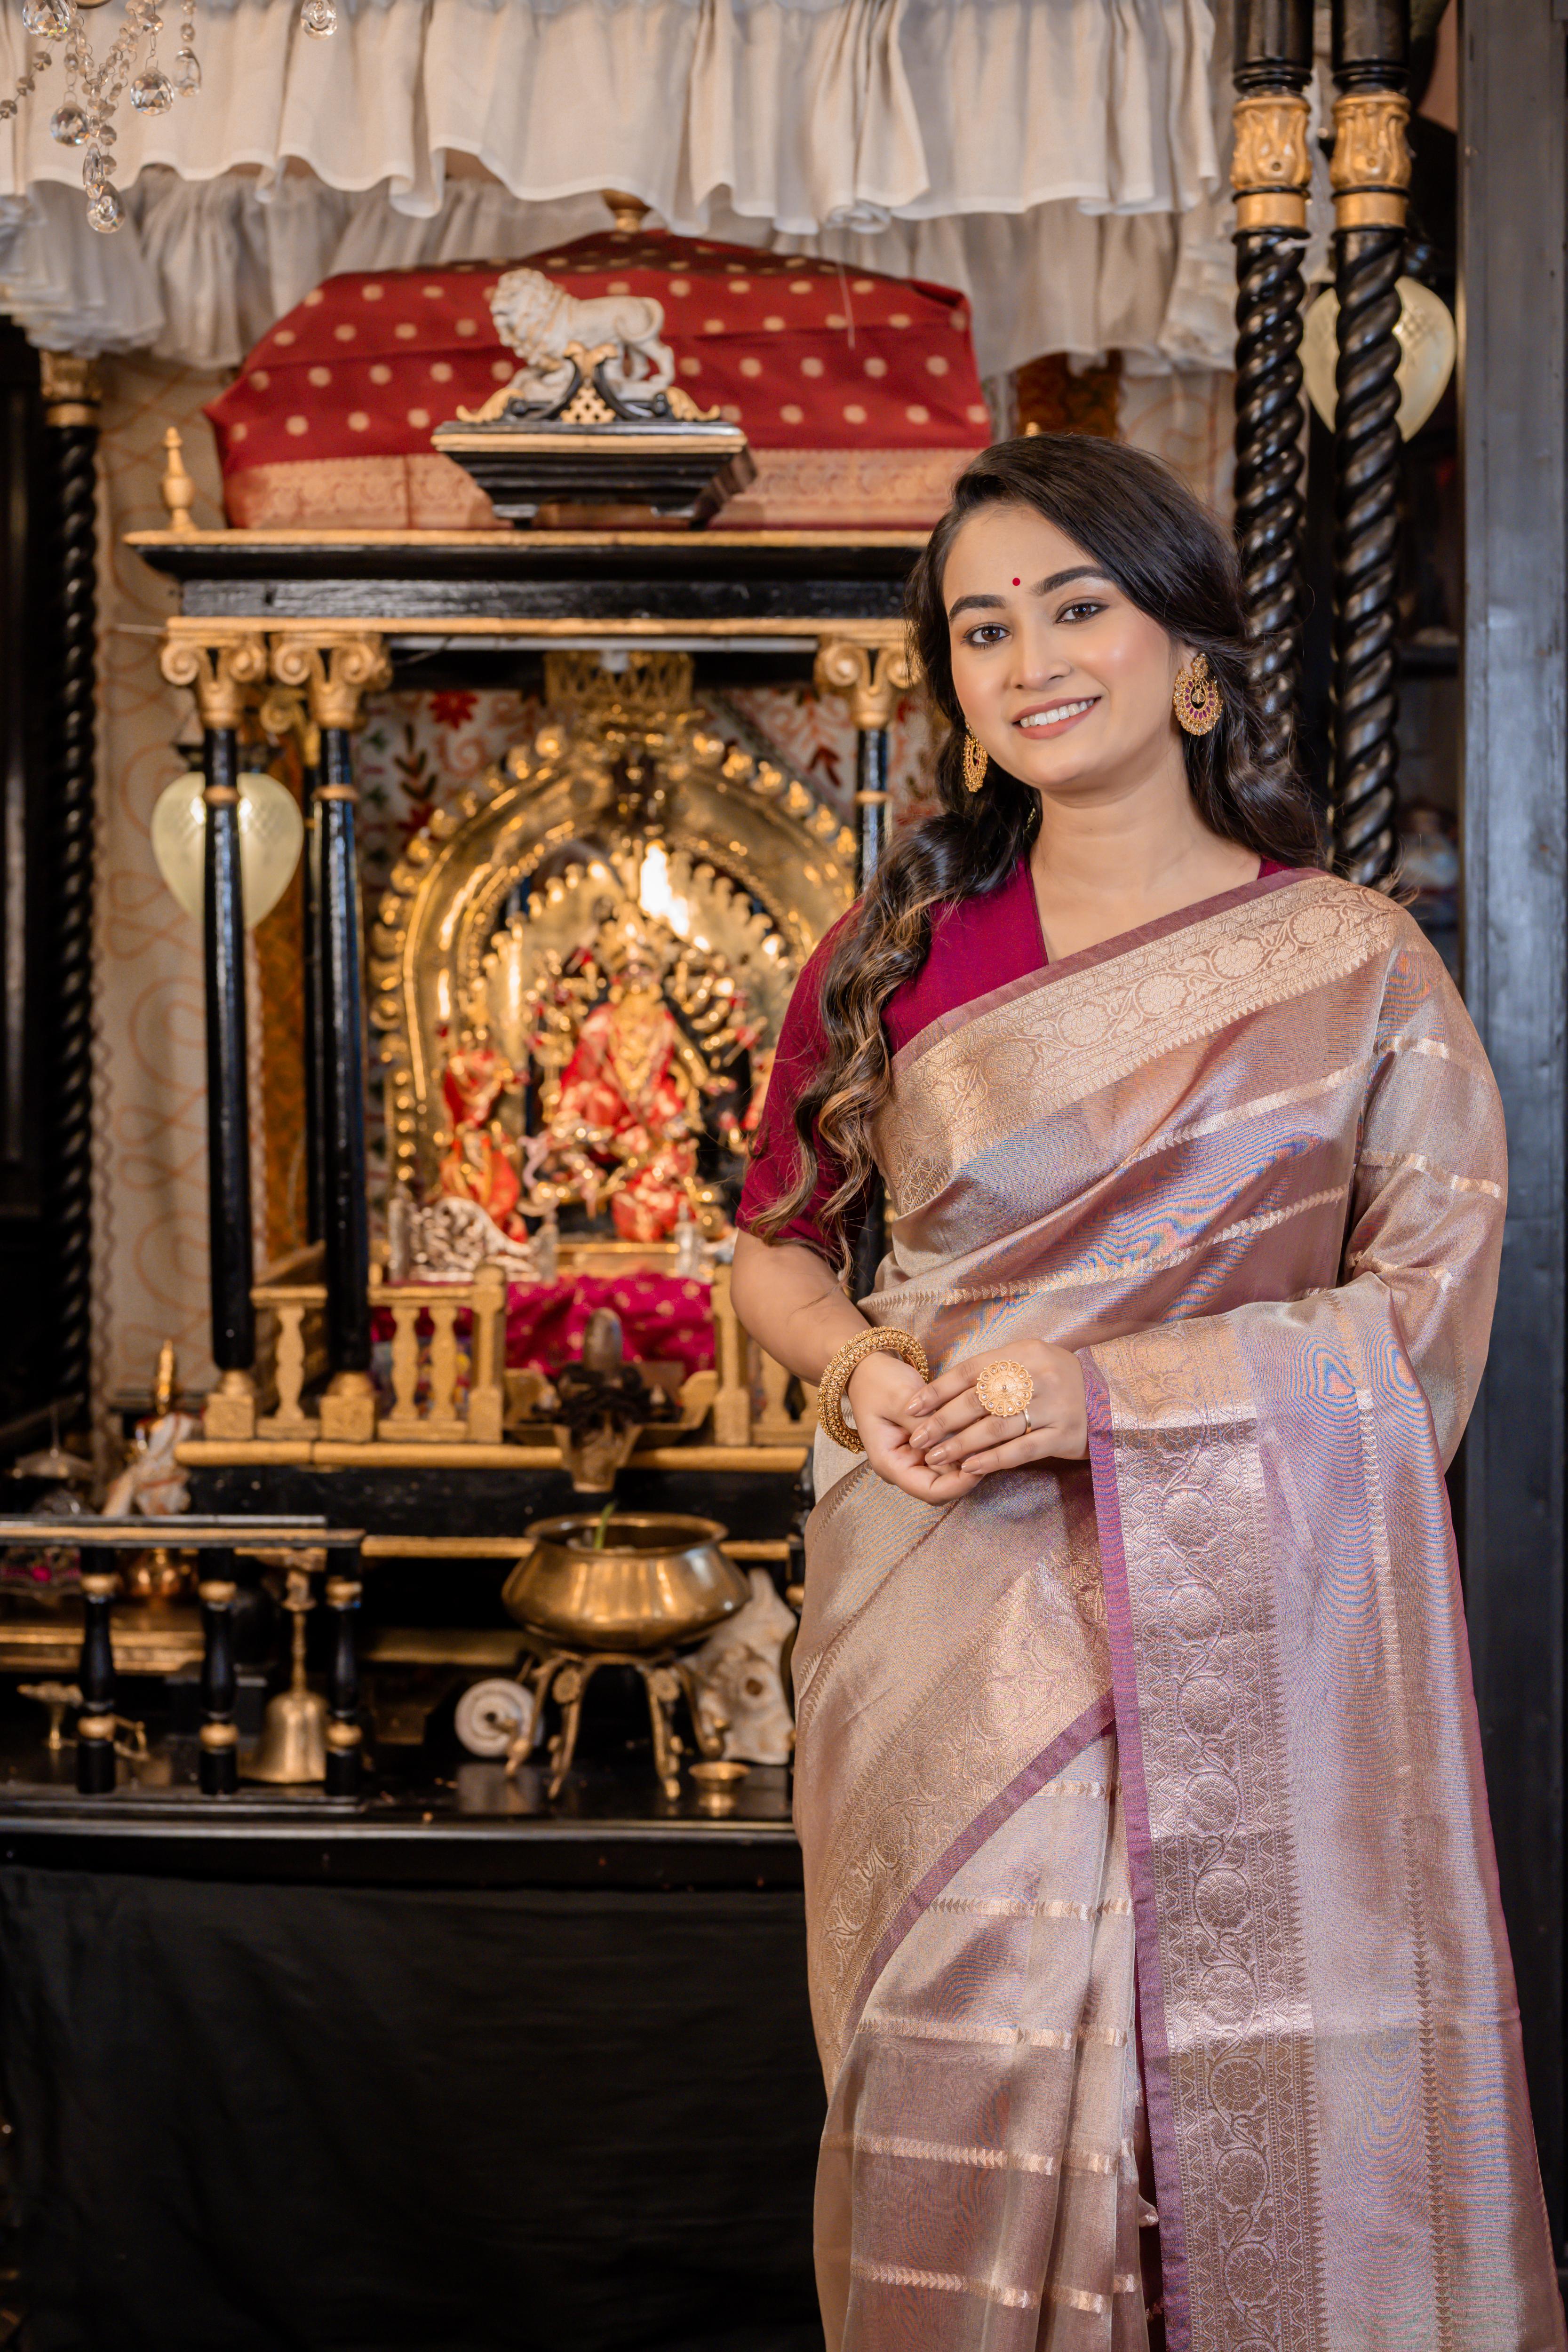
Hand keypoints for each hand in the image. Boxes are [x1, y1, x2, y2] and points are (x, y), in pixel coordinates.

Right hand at [844, 1349, 983, 1503]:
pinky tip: (983, 1434)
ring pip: (950, 1474)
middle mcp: (904, 1467)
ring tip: (993, 1442)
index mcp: (890, 1463)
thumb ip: (926, 1423)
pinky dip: (967, 1449)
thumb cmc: (878, 1382)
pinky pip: (951, 1456)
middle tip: (994, 1453)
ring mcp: (916, 1458)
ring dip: (970, 1461)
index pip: (930, 1491)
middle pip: (944, 1488)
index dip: (958, 1486)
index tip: (980, 1467)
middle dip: (969, 1475)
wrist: (868, 1368)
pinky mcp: (927, 1446)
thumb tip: (956, 1444)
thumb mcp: (900, 1398)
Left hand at [904, 1339, 1086, 1477]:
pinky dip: (992, 1460)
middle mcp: (1036, 1376)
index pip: (970, 1371)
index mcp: (1022, 1353)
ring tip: (936, 1458)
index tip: (912, 1407)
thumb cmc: (1058, 1379)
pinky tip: (970, 1468)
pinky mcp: (1064, 1435)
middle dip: (942, 1422)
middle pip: (977, 1401)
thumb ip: (993, 1371)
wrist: (1114, 1395)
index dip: (938, 1390)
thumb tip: (944, 1392)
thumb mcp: (1029, 1360)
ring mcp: (1052, 1406)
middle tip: (918, 1439)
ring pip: (995, 1429)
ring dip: (961, 1446)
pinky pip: (1021, 1450)